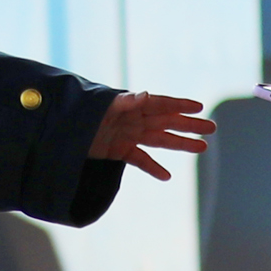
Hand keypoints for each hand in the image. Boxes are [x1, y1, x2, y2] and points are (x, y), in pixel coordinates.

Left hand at [90, 91, 214, 180]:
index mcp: (131, 105)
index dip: (180, 105)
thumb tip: (146, 95)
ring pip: (160, 140)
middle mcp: (134, 119)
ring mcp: (128, 135)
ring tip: (202, 148)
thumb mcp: (103, 107)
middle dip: (189, 125)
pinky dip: (153, 167)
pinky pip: (141, 159)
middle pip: (167, 122)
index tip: (199, 107)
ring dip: (180, 144)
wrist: (58, 130)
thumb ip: (124, 101)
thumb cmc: (80, 113)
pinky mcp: (119, 151)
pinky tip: (167, 176)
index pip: (161, 104)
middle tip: (212, 128)